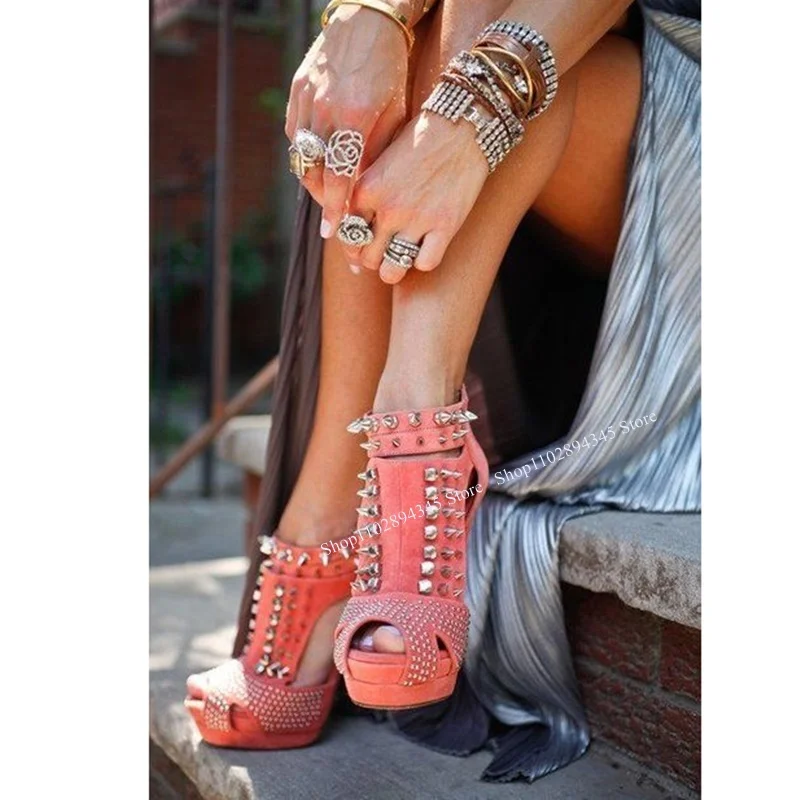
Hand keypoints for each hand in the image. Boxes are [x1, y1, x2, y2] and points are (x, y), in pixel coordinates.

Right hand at [285, 5, 409, 238]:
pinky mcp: (296, 91)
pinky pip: (295, 134)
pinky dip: (305, 153)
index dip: (335, 207)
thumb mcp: (394, 113)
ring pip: (301, 155)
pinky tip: (319, 163)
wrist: (367, 20)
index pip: (339, 176)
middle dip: (322, 199)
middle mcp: (324, 110)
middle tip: (333, 218)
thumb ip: (378, 152)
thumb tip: (367, 192)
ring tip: (326, 195)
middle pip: (314, 171)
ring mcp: (306, 99)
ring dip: (312, 180)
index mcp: (353, 116)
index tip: (334, 231)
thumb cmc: (390, 69)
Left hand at [345, 110, 488, 282]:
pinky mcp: (445, 226)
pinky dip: (423, 261)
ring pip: (391, 270)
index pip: (347, 234)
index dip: (351, 244)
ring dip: (392, 269)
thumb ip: (365, 189)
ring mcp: (416, 220)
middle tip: (379, 254)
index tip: (359, 246)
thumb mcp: (381, 158)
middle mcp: (387, 208)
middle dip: (370, 260)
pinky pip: (425, 263)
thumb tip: (351, 219)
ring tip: (398, 259)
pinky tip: (425, 248)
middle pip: (366, 257)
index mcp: (366, 189)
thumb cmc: (419, 137)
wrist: (461, 126)